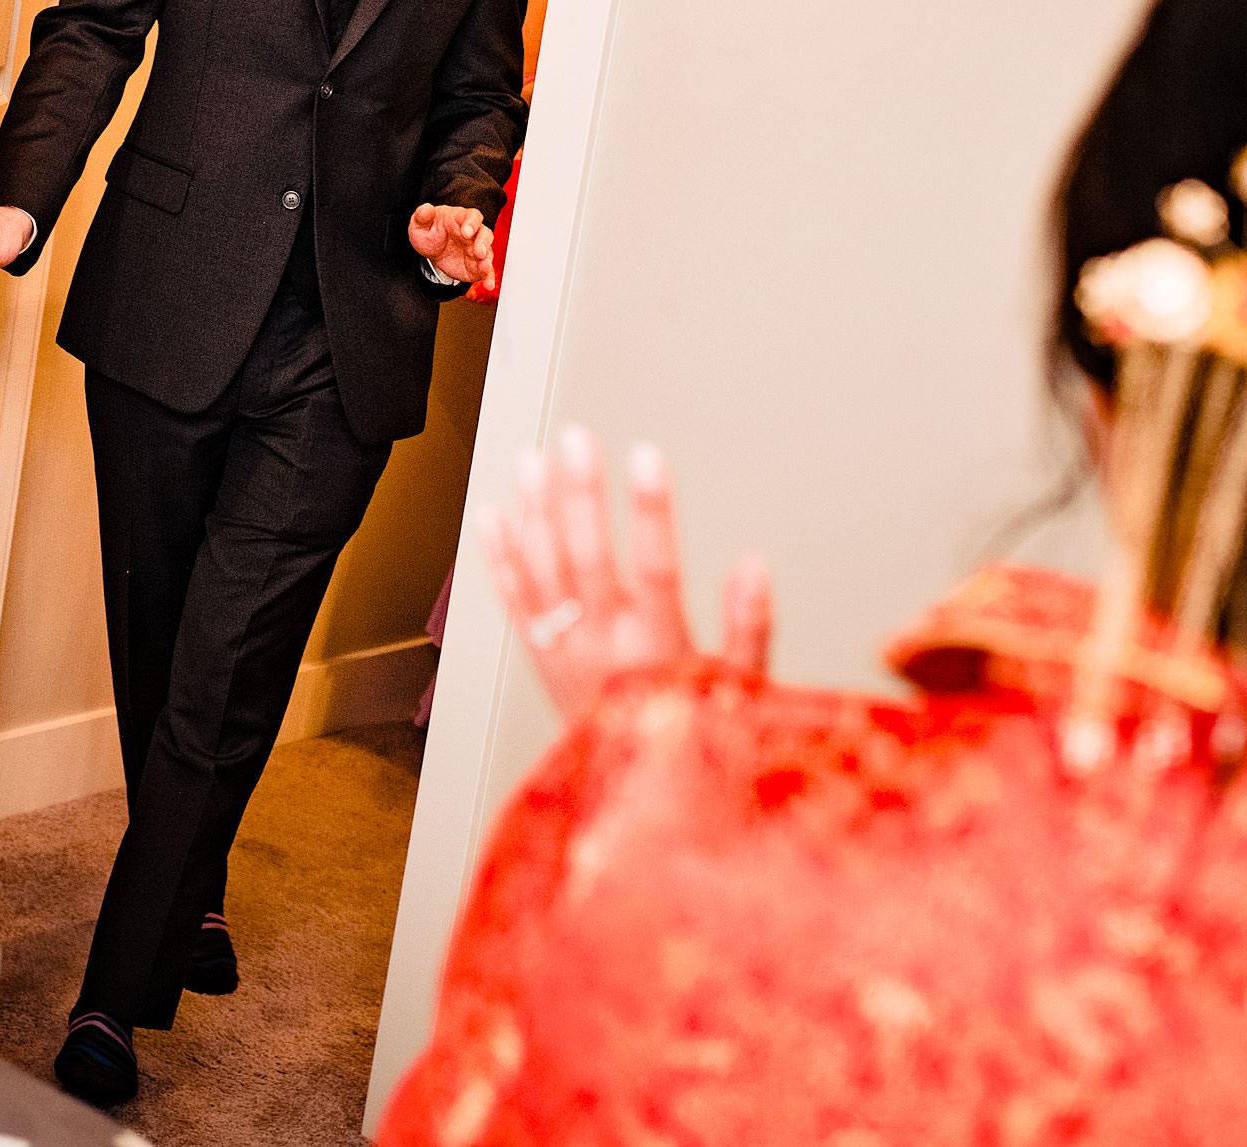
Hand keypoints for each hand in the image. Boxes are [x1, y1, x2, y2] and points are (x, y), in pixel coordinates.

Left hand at [410, 202, 496, 292]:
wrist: (432, 251)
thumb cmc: (429, 232)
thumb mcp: (420, 224)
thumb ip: (423, 216)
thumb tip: (425, 208)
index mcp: (460, 219)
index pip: (472, 216)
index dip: (472, 223)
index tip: (466, 232)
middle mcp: (473, 233)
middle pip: (485, 234)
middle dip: (483, 242)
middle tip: (479, 251)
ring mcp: (477, 250)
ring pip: (488, 253)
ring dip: (487, 260)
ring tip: (484, 266)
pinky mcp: (477, 265)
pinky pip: (486, 272)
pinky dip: (489, 278)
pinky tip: (489, 284)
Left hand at [481, 425, 771, 721]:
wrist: (639, 807)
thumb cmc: (692, 745)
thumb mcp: (740, 696)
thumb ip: (748, 629)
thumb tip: (753, 566)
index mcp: (659, 653)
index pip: (656, 568)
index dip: (650, 510)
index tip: (648, 458)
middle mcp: (605, 650)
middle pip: (588, 559)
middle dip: (582, 494)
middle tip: (578, 440)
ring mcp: (565, 654)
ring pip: (543, 573)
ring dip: (535, 513)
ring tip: (533, 460)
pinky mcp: (539, 660)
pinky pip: (512, 604)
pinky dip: (498, 558)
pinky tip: (493, 515)